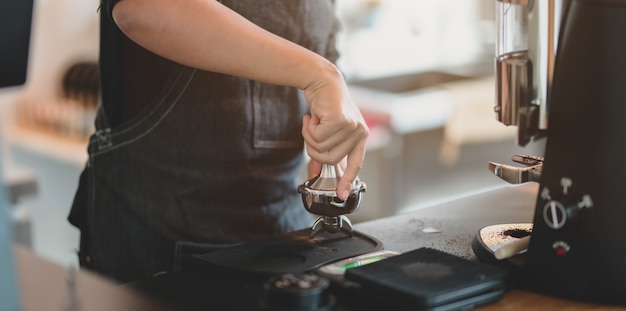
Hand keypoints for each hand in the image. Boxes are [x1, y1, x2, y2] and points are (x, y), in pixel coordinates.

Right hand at [302, 67, 368, 200]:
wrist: (322, 81)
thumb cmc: (325, 106)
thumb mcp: (328, 131)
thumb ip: (325, 152)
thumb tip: (316, 175)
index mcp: (360, 138)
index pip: (355, 164)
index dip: (347, 181)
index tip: (340, 195)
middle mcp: (360, 133)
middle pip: (330, 159)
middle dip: (314, 150)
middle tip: (311, 133)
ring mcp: (352, 126)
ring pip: (321, 148)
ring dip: (309, 136)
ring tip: (313, 122)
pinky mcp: (341, 120)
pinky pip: (317, 137)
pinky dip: (309, 128)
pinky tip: (313, 116)